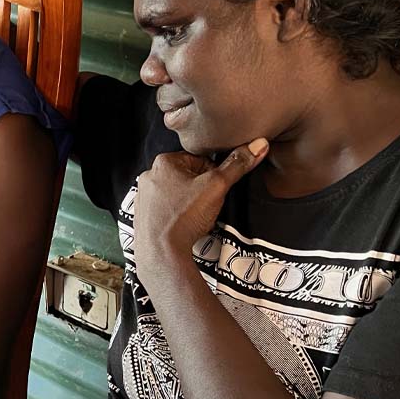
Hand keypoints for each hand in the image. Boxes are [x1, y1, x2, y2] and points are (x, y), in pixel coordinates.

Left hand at [133, 138, 268, 277]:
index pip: (199, 159)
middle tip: (206, 205)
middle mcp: (149, 176)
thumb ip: (237, 165)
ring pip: (176, 194)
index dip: (214, 175)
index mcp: (164, 162)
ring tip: (195, 217)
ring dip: (188, 203)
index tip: (216, 190)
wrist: (162, 253)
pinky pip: (165, 210)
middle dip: (200, 190)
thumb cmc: (184, 217)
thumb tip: (257, 145)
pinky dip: (175, 216)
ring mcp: (144, 197)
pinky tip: (183, 225)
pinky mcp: (142, 216)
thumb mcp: (217, 186)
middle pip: (187, 177)